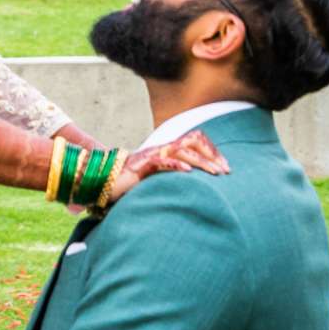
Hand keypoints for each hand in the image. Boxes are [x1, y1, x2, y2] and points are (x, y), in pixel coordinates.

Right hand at [105, 128, 228, 205]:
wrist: (102, 182)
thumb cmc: (129, 184)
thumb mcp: (156, 181)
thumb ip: (172, 179)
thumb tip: (194, 189)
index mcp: (167, 150)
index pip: (195, 140)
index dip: (212, 151)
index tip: (225, 167)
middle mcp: (162, 149)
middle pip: (193, 140)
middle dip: (212, 154)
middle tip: (226, 170)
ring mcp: (152, 155)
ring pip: (182, 150)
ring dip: (202, 161)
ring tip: (215, 173)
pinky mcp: (142, 165)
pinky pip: (162, 161)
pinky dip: (176, 165)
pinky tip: (188, 173)